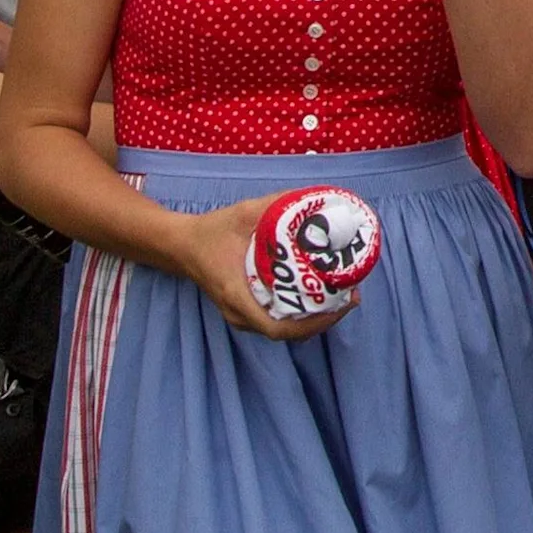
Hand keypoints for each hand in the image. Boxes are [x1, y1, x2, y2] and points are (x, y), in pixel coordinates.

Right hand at [172, 194, 347, 340]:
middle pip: (289, 332)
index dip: (314, 324)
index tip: (340, 305)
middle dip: (323, 320)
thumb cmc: (211, 233)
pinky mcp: (246, 313)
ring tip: (341, 297)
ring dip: (314, 319)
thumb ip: (276, 206)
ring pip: (285, 329)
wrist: (182, 246)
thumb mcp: (243, 213)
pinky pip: (278, 321)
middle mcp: (240, 314)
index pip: (279, 328)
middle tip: (350, 297)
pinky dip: (301, 314)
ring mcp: (242, 317)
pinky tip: (318, 297)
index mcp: (238, 296)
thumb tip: (313, 200)